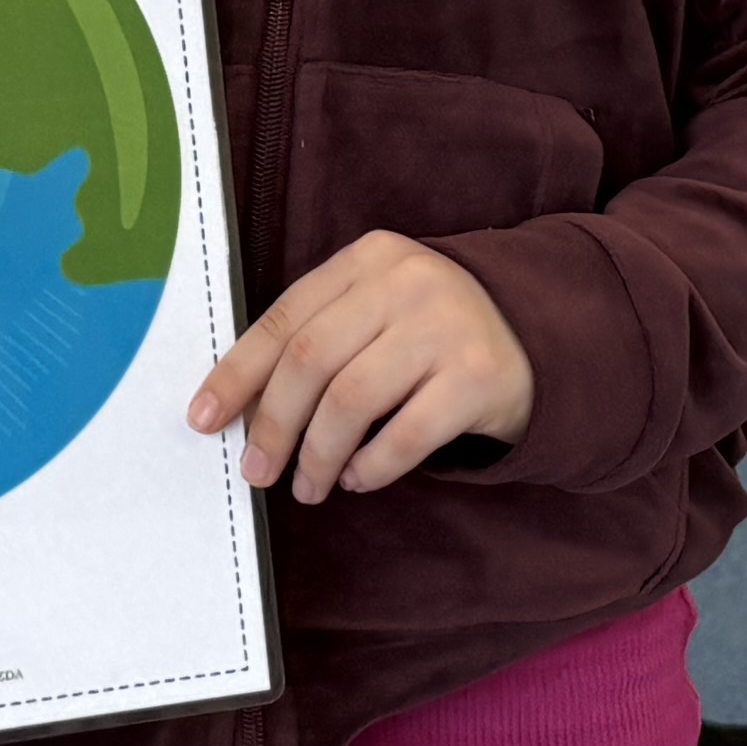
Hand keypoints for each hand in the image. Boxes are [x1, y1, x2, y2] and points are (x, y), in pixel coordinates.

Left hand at [187, 234, 532, 502]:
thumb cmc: (434, 334)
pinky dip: (371, 466)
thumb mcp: (378, 312)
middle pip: (310, 362)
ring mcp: (447, 326)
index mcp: (369, 259)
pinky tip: (358, 478)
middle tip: (258, 471)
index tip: (205, 419)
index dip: (237, 375)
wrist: (541, 338)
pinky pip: (405, 435)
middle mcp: (407, 282)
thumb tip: (243, 407)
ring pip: (351, 401)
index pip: (284, 319)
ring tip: (309, 486)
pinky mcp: (479, 377)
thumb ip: (321, 339)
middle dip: (273, 425)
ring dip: (318, 455)